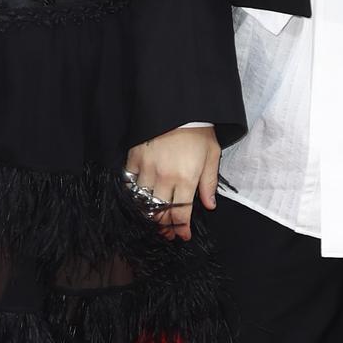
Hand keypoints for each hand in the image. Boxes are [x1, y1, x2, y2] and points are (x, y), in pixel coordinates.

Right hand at [124, 126, 220, 241]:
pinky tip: (139, 198)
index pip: (181, 213)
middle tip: (167, 232)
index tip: (182, 235)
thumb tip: (210, 206)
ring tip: (153, 219)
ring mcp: (147, 168)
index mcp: (186, 178)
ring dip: (148, 214)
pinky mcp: (134, 158)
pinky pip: (129, 183)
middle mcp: (165, 177)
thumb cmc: (199, 131)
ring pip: (143, 201)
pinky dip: (133, 194)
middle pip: (160, 212)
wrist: (178, 106)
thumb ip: (209, 182)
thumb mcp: (212, 155)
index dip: (181, 228)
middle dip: (164, 227)